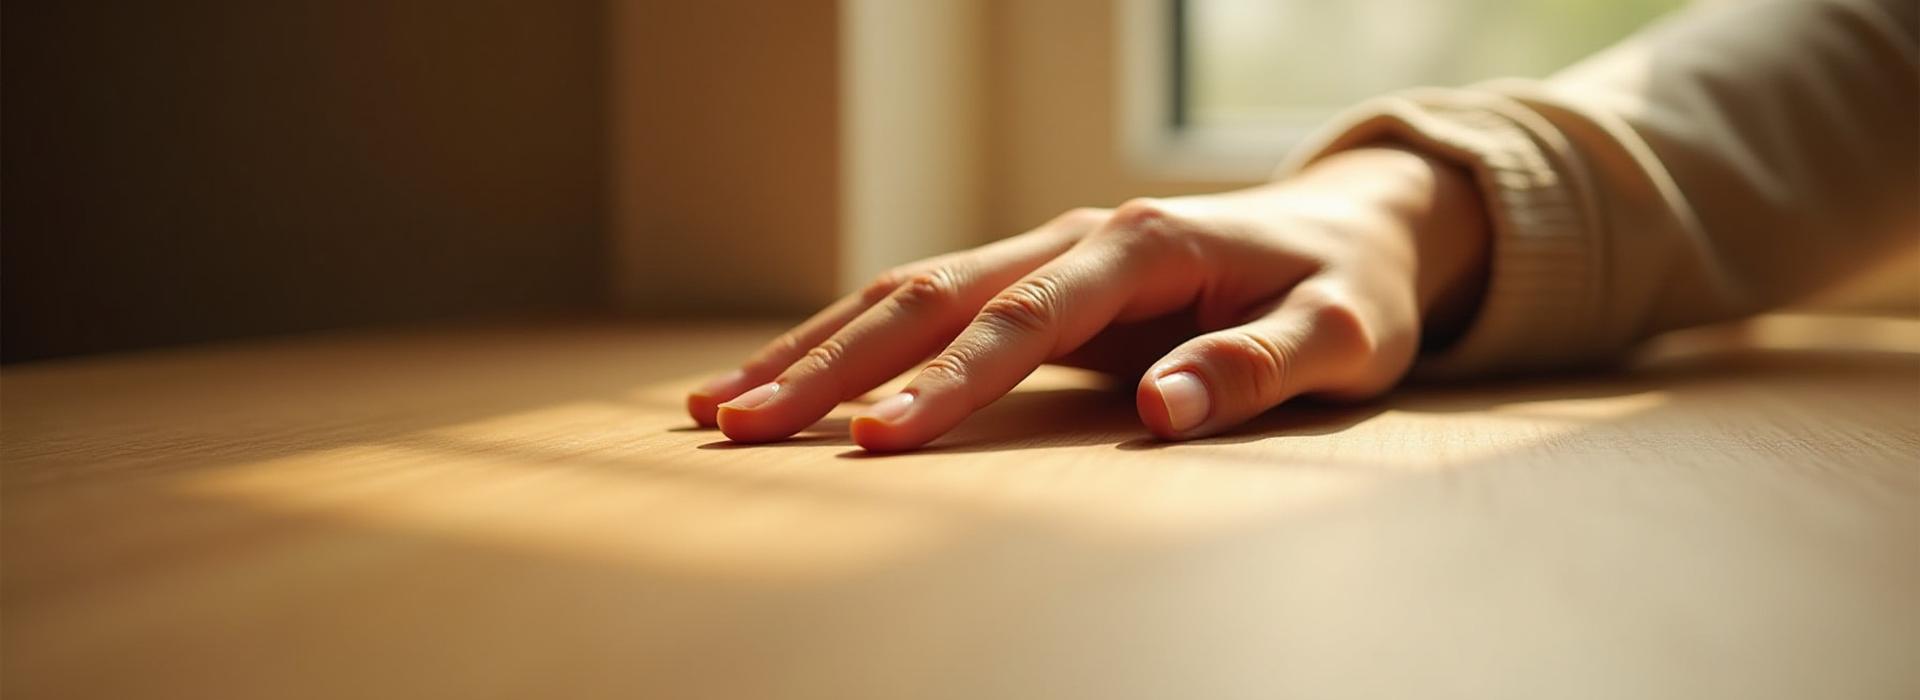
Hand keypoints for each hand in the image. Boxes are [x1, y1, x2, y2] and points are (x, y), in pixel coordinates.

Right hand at [687, 147, 1488, 450]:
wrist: (1347, 228)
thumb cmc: (1347, 291)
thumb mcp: (1343, 335)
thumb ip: (1262, 367)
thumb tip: (1166, 410)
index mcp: (1138, 248)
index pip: (1021, 319)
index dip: (948, 381)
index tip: (878, 440)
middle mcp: (1072, 238)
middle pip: (927, 294)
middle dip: (828, 364)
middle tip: (738, 425)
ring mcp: (1043, 253)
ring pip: (901, 291)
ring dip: (810, 349)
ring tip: (717, 407)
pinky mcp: (1029, 281)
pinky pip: (919, 307)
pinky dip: (843, 343)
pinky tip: (782, 382)